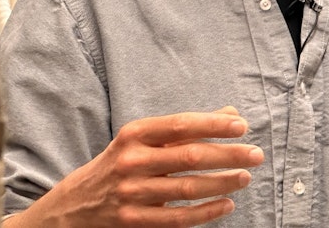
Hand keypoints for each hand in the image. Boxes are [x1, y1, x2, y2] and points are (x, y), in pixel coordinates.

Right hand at [6, 106, 263, 226]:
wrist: (72, 206)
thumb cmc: (120, 164)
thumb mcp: (143, 139)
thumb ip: (185, 127)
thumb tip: (230, 112)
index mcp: (135, 134)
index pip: (181, 124)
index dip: (214, 124)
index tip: (242, 125)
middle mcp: (131, 161)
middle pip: (190, 156)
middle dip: (228, 155)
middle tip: (256, 154)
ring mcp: (131, 193)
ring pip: (187, 189)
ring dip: (222, 183)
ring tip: (245, 177)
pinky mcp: (132, 221)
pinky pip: (177, 219)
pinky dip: (206, 212)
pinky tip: (226, 205)